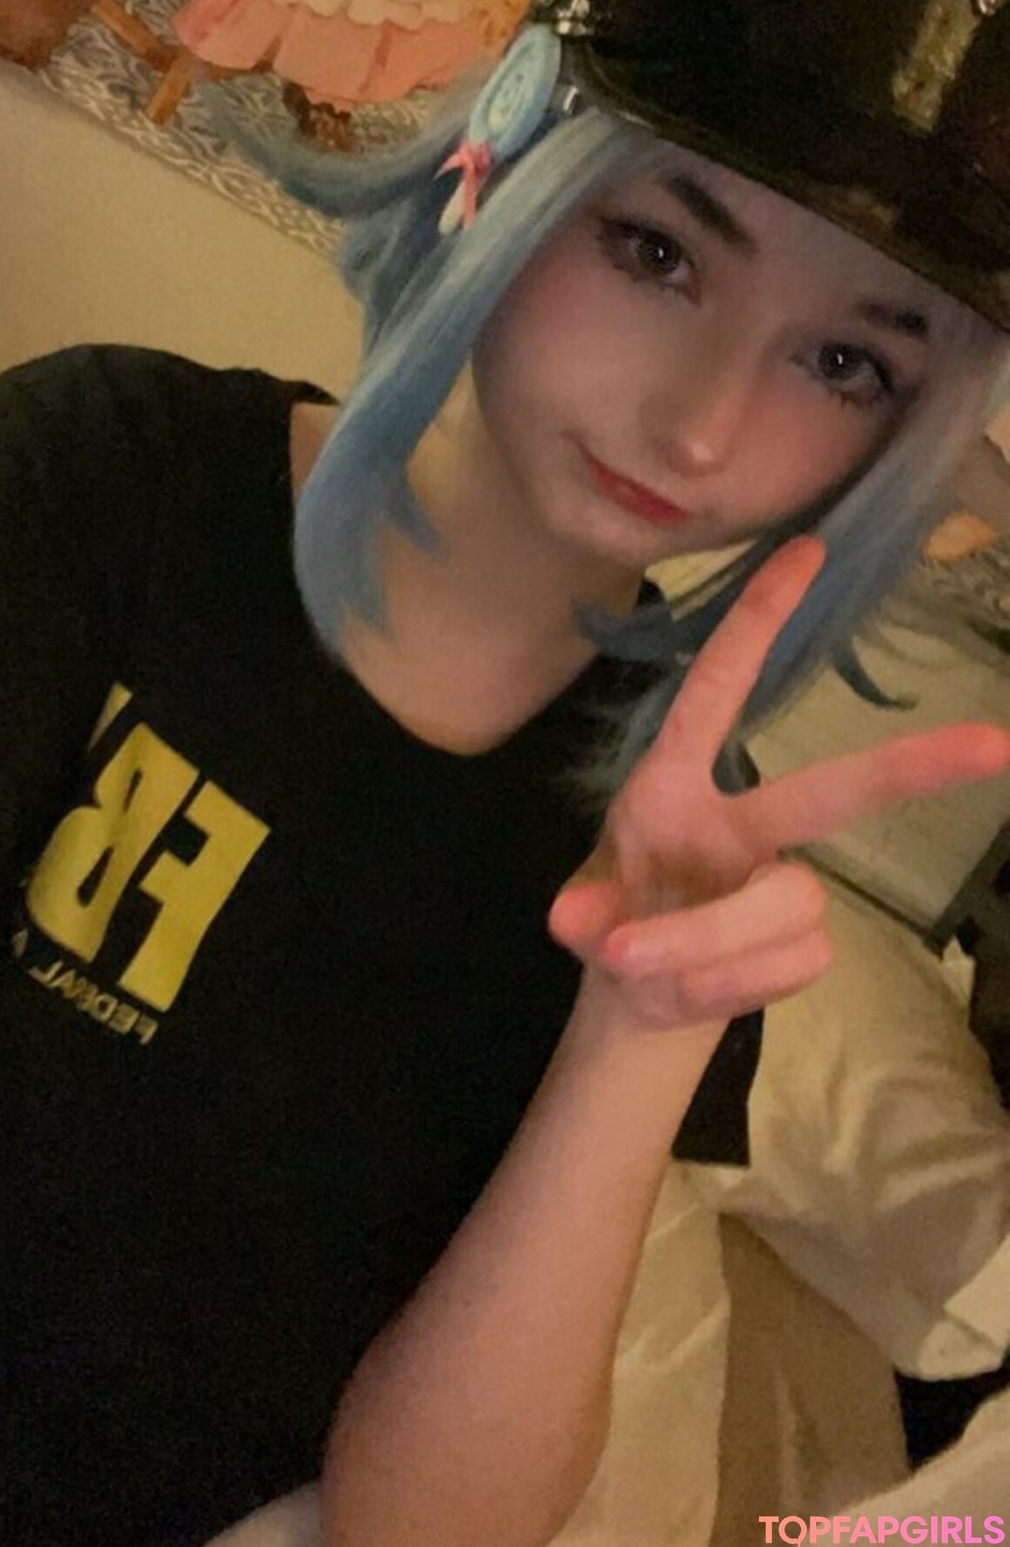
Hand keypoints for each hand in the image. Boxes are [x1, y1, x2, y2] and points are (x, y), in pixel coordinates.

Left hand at [549, 538, 1009, 1033]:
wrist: (639, 996)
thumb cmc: (613, 922)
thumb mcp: (579, 916)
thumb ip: (583, 916)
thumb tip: (581, 925)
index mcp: (676, 785)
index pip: (716, 691)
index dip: (756, 622)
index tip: (808, 550)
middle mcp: (741, 822)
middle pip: (832, 793)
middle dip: (912, 767)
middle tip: (996, 744)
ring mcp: (778, 883)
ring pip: (788, 906)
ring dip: (708, 948)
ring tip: (651, 968)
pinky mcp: (802, 944)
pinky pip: (789, 965)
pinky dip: (727, 988)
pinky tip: (695, 989)